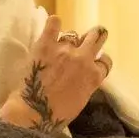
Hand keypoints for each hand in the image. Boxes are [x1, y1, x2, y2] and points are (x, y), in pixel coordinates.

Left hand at [0, 16, 111, 132]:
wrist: (33, 112)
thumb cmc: (57, 115)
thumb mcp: (81, 101)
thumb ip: (87, 84)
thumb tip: (85, 76)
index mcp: (94, 76)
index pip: (105, 61)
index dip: (99, 60)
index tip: (94, 62)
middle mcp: (83, 59)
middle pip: (97, 36)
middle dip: (95, 36)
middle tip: (89, 39)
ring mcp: (65, 50)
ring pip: (75, 33)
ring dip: (70, 39)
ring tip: (61, 44)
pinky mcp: (46, 44)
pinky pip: (54, 23)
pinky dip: (53, 24)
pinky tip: (52, 27)